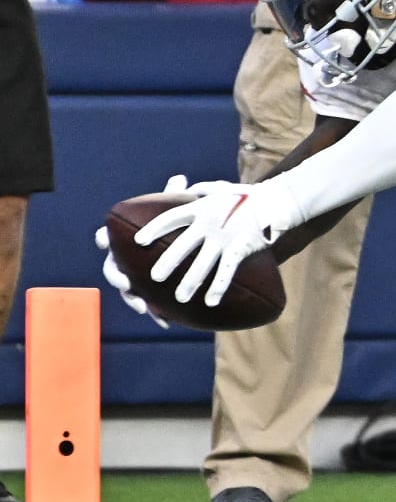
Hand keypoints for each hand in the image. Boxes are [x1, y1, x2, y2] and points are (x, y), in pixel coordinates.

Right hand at [95, 175, 192, 328]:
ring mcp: (134, 279)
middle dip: (116, 276)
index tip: (103, 238)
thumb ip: (173, 197)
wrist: (185, 249)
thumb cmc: (176, 228)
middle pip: (111, 269)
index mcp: (126, 241)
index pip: (108, 238)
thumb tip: (180, 178)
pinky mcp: (148, 294)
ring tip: (142, 305)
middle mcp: (124, 261)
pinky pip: (148, 306)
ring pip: (126, 292)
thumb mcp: (178, 212)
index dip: (104, 238)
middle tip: (125, 281)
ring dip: (132, 299)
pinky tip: (166, 323)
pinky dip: (155, 313)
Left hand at [135, 178, 302, 307]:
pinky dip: (218, 286)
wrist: (277, 201)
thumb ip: (200, 190)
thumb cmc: (246, 196)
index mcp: (201, 207)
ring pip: (203, 263)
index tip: (138, 241)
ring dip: (191, 282)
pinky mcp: (242, 247)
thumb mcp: (221, 188)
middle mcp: (210, 222)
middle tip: (155, 278)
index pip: (171, 217)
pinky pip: (227, 270)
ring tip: (180, 298)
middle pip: (183, 244)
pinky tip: (210, 301)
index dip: (154, 228)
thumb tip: (183, 187)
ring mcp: (225, 236)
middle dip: (168, 262)